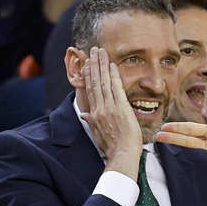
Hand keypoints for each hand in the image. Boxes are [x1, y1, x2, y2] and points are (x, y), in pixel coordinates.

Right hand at [78, 47, 143, 173]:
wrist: (122, 155)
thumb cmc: (112, 148)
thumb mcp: (98, 135)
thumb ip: (91, 122)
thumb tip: (84, 115)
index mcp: (94, 114)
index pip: (90, 90)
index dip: (88, 76)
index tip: (87, 64)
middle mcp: (100, 108)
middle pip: (95, 82)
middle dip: (93, 65)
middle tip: (93, 51)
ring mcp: (110, 107)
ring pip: (103, 82)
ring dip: (102, 65)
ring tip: (100, 52)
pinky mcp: (121, 108)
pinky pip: (116, 88)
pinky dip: (114, 75)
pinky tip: (112, 64)